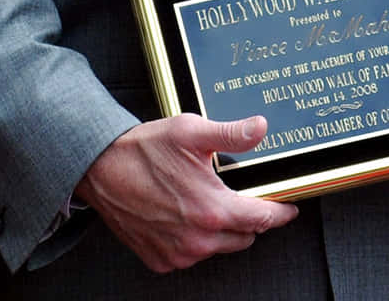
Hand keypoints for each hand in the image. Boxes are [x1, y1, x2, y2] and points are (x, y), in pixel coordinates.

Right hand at [76, 114, 297, 272]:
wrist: (99, 169)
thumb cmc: (142, 150)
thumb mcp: (191, 131)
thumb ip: (231, 133)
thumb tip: (260, 127)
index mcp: (212, 210)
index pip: (263, 220)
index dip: (280, 212)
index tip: (289, 208)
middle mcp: (198, 239)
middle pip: (245, 237)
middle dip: (248, 219)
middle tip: (237, 195)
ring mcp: (178, 254)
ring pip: (219, 248)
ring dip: (221, 230)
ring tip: (204, 201)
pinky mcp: (160, 260)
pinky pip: (191, 255)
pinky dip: (194, 240)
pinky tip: (183, 215)